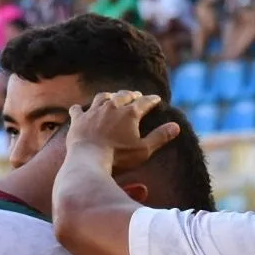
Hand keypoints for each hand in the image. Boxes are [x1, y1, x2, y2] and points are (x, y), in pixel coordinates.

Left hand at [67, 90, 181, 173]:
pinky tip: (79, 109)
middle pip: (123, 96)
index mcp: (129, 113)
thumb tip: (176, 126)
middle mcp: (111, 107)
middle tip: (135, 95)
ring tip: (112, 97)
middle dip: (131, 95)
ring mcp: (93, 112)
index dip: (152, 100)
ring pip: (102, 97)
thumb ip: (160, 137)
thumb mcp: (144, 149)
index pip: (144, 102)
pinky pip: (77, 109)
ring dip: (109, 96)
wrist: (89, 160)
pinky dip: (80, 109)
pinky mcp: (78, 120)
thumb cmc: (119, 157)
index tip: (156, 99)